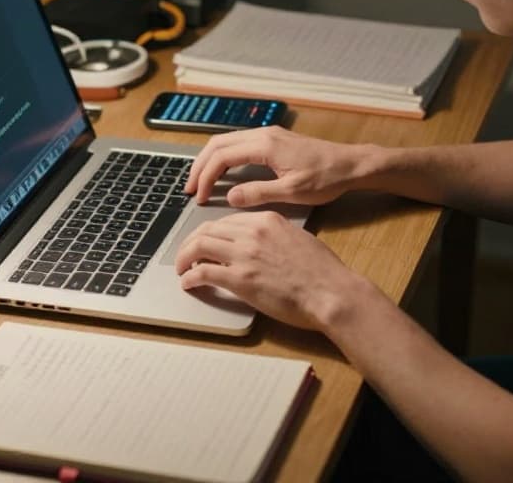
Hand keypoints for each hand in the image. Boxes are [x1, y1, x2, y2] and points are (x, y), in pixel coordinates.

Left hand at [175, 211, 362, 330]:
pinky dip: (190, 277)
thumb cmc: (323, 272)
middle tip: (185, 254)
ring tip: (181, 268)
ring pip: (198, 245)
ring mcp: (244, 254)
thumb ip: (276, 237)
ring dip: (184, 257)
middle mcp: (252, 232)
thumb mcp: (298, 239)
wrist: (331, 292)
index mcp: (267, 220)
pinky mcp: (240, 279)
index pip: (227, 220)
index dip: (211, 232)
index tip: (206, 242)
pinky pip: (202, 272)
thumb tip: (262, 247)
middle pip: (207, 229)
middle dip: (191, 241)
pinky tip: (188, 283)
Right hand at [184, 126, 367, 207]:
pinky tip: (222, 172)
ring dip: (211, 160)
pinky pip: (239, 143)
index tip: (198, 197)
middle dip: (200, 166)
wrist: (351, 164)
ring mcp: (269, 134)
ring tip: (201, 182)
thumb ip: (258, 193)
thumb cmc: (326, 179)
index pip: (222, 157)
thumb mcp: (292, 193)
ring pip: (227, 141)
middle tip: (190, 189)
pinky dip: (224, 157)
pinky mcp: (274, 139)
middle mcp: (264, 135)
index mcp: (265, 146)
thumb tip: (229, 197)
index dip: (205, 177)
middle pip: (218, 144)